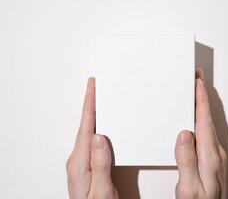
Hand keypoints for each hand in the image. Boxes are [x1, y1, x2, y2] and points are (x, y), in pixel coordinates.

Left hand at [66, 78, 117, 198]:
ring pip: (87, 131)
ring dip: (92, 114)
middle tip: (95, 87)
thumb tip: (99, 137)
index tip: (92, 87)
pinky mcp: (87, 163)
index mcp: (79, 163)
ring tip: (98, 99)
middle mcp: (77, 160)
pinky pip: (90, 139)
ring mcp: (81, 162)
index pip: (86, 128)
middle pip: (85, 126)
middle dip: (90, 104)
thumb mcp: (102, 190)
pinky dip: (95, 126)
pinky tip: (100, 123)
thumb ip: (100, 164)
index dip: (89, 105)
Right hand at [175, 69, 226, 198]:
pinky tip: (195, 116)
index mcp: (210, 156)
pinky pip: (205, 131)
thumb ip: (187, 161)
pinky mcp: (211, 158)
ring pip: (207, 123)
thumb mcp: (189, 187)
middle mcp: (215, 152)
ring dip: (201, 105)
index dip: (200, 99)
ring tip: (195, 91)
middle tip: (196, 78)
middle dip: (202, 95)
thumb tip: (183, 135)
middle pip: (207, 117)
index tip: (197, 82)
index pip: (204, 121)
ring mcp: (214, 155)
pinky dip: (200, 118)